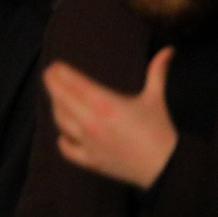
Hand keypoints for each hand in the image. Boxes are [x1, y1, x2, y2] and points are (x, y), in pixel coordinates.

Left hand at [44, 47, 177, 188]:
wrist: (165, 167)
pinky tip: (63, 134)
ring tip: (55, 97)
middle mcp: (92, 122)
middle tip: (48, 74)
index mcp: (106, 104)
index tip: (55, 65)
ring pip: (62, 121)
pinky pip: (68, 150)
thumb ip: (157, 71)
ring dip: (56, 107)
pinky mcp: (91, 161)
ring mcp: (89, 143)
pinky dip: (63, 141)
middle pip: (63, 99)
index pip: (75, 84)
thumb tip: (168, 49)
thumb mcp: (156, 97)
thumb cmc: (160, 129)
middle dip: (53, 84)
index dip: (62, 74)